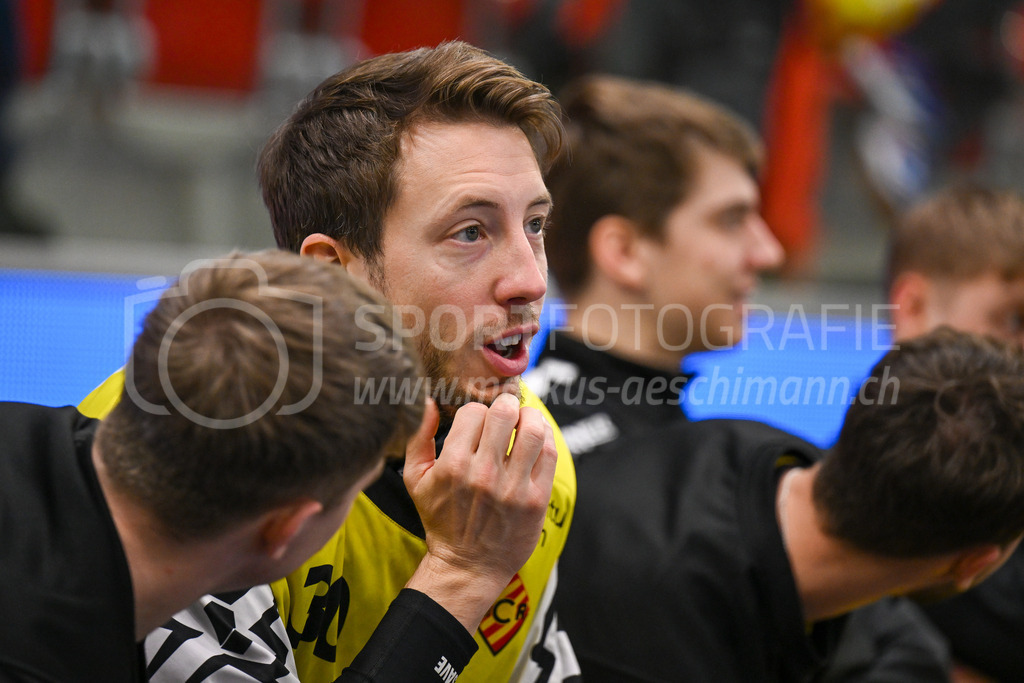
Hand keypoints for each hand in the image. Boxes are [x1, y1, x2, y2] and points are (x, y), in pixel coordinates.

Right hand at [402, 394, 557, 630]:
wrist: (467, 566)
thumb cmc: (441, 520)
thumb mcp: (416, 480)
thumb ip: (418, 438)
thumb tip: (429, 401)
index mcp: (453, 465)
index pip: (473, 412)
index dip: (476, 411)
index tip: (479, 420)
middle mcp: (485, 474)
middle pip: (505, 413)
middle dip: (506, 404)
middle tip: (506, 409)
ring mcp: (514, 487)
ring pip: (533, 430)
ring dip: (530, 417)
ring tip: (525, 420)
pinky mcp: (536, 499)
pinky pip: (549, 454)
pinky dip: (546, 438)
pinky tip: (537, 439)